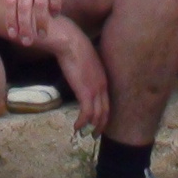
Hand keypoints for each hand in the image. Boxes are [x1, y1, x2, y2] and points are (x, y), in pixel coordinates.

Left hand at [3, 0, 76, 46]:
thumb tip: (13, 4)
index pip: (10, 1)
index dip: (10, 19)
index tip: (12, 34)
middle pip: (24, 6)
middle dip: (24, 26)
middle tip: (27, 41)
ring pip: (40, 3)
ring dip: (41, 21)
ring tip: (43, 33)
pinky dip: (55, 6)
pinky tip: (56, 14)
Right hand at [41, 16, 109, 132]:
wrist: (71, 42)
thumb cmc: (74, 47)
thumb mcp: (84, 62)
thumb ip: (86, 71)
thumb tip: (80, 75)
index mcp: (103, 79)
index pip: (107, 102)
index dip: (103, 114)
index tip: (98, 122)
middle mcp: (102, 86)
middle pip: (105, 112)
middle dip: (100, 125)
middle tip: (94, 134)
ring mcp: (95, 90)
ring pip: (97, 115)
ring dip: (90, 127)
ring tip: (83, 134)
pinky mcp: (85, 92)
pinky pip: (86, 113)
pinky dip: (82, 122)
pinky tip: (76, 126)